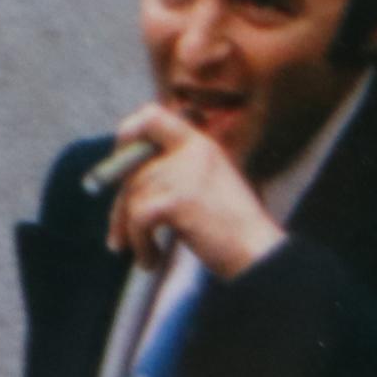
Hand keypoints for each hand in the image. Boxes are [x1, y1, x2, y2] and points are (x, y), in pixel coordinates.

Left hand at [106, 103, 286, 280]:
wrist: (258, 254)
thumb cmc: (231, 230)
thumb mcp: (204, 187)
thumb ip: (171, 175)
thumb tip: (119, 181)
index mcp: (200, 144)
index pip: (152, 116)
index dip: (128, 135)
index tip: (119, 162)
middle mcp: (192, 152)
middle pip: (132, 168)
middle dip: (120, 206)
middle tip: (119, 239)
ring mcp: (186, 173)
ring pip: (132, 195)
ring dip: (131, 232)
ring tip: (146, 255)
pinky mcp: (178, 200)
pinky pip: (138, 218)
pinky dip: (140, 243)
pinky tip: (152, 260)